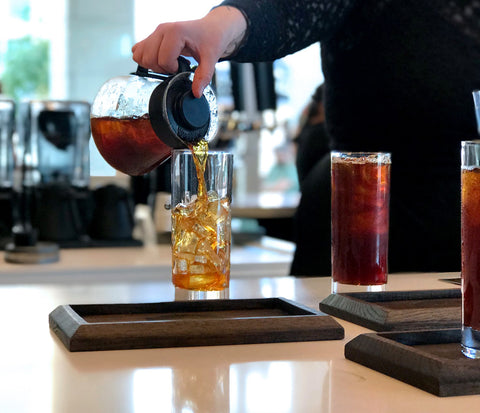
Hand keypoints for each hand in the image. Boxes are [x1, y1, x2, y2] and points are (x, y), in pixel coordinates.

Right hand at [132, 6, 246, 97]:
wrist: (210, 29)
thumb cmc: (211, 39)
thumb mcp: (211, 59)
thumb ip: (203, 76)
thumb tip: (196, 93)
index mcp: (175, 32)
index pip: (163, 59)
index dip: (172, 69)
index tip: (181, 67)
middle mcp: (162, 30)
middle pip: (148, 58)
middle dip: (161, 68)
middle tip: (174, 67)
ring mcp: (156, 32)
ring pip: (139, 55)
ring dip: (152, 65)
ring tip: (167, 64)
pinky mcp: (153, 36)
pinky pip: (138, 50)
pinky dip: (146, 59)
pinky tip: (160, 60)